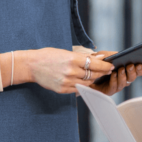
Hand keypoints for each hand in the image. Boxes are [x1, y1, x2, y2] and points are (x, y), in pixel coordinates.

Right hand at [0, 48, 114, 92]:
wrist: (30, 65)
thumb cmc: (48, 56)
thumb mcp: (66, 52)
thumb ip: (81, 57)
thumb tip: (98, 57)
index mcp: (72, 59)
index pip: (95, 64)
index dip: (105, 65)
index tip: (111, 65)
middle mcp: (71, 71)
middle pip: (93, 74)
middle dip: (102, 73)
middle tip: (107, 70)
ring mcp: (66, 81)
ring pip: (87, 83)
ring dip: (93, 80)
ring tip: (97, 76)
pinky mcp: (62, 89)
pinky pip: (78, 89)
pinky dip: (83, 86)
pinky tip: (86, 82)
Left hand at [88, 51, 141, 95]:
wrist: (86, 72)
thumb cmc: (97, 64)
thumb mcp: (103, 56)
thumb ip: (110, 54)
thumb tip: (118, 54)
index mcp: (126, 70)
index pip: (137, 71)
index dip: (140, 69)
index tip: (140, 64)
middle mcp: (123, 78)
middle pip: (132, 78)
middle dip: (132, 72)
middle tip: (130, 66)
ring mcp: (117, 85)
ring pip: (124, 83)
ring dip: (123, 76)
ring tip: (121, 69)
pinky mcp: (109, 91)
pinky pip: (114, 87)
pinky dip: (114, 80)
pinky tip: (113, 74)